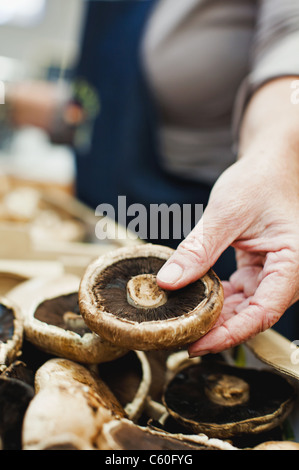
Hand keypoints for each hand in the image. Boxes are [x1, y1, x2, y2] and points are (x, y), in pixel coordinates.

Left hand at [156, 150, 298, 355]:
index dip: (229, 334)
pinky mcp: (261, 269)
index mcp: (293, 262)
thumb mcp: (226, 212)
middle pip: (253, 315)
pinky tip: (195, 300)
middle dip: (218, 329)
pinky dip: (218, 300)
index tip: (196, 344)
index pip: (263, 312)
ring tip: (183, 322)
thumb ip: (199, 249)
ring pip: (246, 308)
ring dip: (217, 317)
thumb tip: (168, 282)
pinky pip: (241, 294)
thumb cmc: (259, 180)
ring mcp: (275, 273)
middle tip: (180, 336)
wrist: (269, 165)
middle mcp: (290, 274)